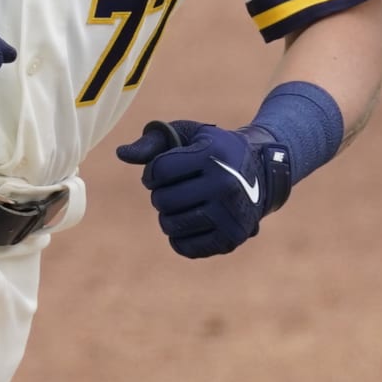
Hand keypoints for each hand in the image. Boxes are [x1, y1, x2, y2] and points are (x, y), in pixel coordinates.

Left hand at [115, 119, 292, 258]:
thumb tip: (121, 153)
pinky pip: (184, 247)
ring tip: (184, 203)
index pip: (158, 172)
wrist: (261, 170)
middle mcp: (224, 185)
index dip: (152, 172)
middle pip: (162, 200)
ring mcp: (229, 215)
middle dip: (160, 193)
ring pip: (169, 224)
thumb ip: (153, 142)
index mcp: (212, 155)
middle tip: (177, 187)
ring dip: (168, 214)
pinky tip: (191, 220)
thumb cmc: (214, 149)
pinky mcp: (231, 239)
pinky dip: (179, 236)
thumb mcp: (189, 134)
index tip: (163, 170)